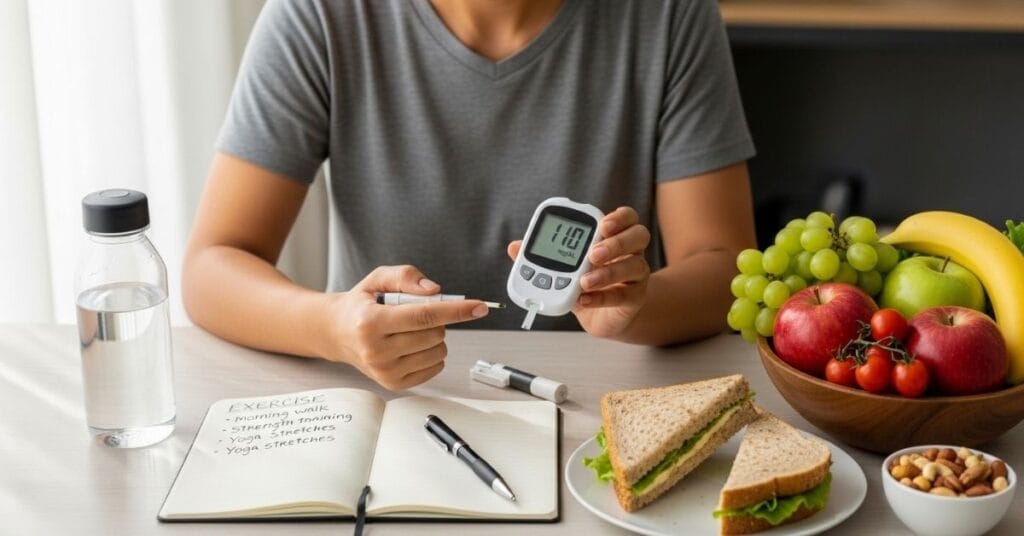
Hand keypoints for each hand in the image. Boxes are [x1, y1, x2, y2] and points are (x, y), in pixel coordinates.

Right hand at [320, 265, 487, 389]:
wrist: (337, 332)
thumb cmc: (361, 304)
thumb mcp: (378, 278)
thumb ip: (406, 276)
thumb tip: (435, 292)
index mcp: (371, 322)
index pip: (423, 316)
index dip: (456, 310)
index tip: (479, 307)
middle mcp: (376, 351)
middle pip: (434, 334)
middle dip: (437, 320)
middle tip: (415, 313)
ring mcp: (385, 372)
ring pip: (438, 352)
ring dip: (435, 337)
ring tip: (409, 329)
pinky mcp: (394, 384)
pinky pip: (435, 367)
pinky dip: (432, 353)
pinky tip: (411, 344)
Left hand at [508, 206, 650, 337]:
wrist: (603, 316)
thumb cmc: (587, 283)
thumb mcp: (565, 267)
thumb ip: (542, 256)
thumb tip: (515, 246)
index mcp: (615, 236)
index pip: (627, 218)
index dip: (618, 218)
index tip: (602, 225)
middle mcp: (631, 252)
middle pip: (639, 236)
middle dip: (616, 242)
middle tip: (593, 253)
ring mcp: (636, 276)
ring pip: (634, 266)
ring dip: (607, 273)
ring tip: (583, 281)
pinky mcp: (635, 298)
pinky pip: (623, 295)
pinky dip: (600, 297)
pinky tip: (583, 299)